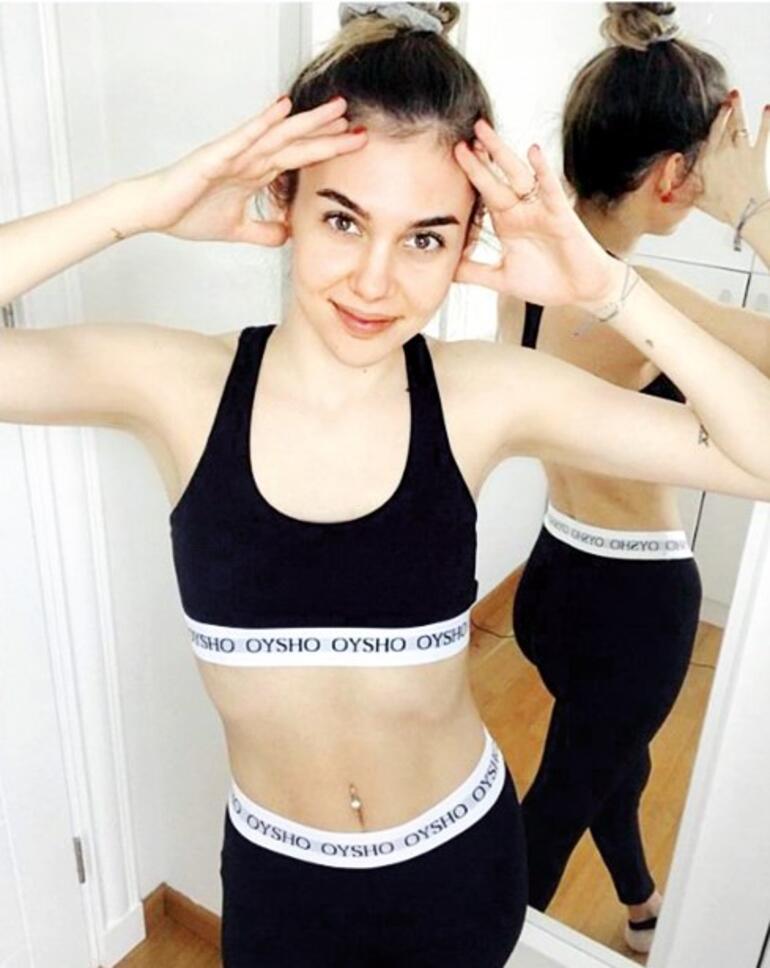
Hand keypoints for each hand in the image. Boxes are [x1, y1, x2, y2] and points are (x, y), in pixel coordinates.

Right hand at [127, 96, 366, 244]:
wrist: (154, 213)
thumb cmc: (187, 214)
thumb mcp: (237, 230)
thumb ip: (263, 231)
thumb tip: (287, 235)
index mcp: (255, 172)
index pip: (299, 158)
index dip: (326, 151)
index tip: (354, 146)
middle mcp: (249, 157)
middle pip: (297, 142)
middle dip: (327, 133)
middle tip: (358, 123)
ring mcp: (234, 153)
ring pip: (278, 134)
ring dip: (307, 122)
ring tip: (335, 109)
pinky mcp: (216, 155)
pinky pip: (244, 136)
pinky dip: (264, 122)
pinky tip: (282, 107)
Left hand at [452, 120, 615, 306]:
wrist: (580, 291)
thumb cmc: (547, 281)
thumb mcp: (501, 279)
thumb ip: (473, 272)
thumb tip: (445, 270)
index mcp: (507, 224)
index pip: (483, 195)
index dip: (468, 179)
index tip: (449, 162)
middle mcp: (522, 212)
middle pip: (495, 179)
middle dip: (479, 158)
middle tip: (460, 137)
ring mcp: (540, 210)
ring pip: (517, 176)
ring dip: (501, 153)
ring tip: (484, 133)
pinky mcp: (560, 215)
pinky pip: (550, 188)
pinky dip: (542, 170)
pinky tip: (532, 151)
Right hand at [694, 91, 769, 225]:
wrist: (747, 211)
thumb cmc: (722, 207)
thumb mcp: (697, 198)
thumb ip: (684, 186)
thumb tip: (668, 183)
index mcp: (708, 160)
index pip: (708, 135)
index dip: (711, 120)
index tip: (710, 110)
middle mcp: (724, 151)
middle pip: (724, 125)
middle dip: (725, 109)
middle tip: (725, 96)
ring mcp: (742, 151)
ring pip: (740, 124)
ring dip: (739, 108)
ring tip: (736, 94)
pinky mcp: (758, 155)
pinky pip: (763, 133)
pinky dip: (766, 119)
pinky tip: (766, 107)